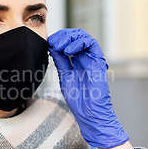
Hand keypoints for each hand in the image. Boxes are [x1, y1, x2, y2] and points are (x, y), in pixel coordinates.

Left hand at [47, 28, 128, 148]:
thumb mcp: (64, 75)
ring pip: (84, 36)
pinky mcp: (98, 62)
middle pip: (75, 36)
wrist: (88, 112)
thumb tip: (52, 47)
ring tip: (59, 46)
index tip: (48, 42)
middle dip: (62, 36)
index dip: (58, 39)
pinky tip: (68, 51)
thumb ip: (60, 61)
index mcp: (76, 61)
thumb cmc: (78, 99)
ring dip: (69, 37)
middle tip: (53, 41)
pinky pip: (92, 44)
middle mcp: (85, 58)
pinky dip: (78, 43)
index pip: (68, 42)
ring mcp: (92, 59)